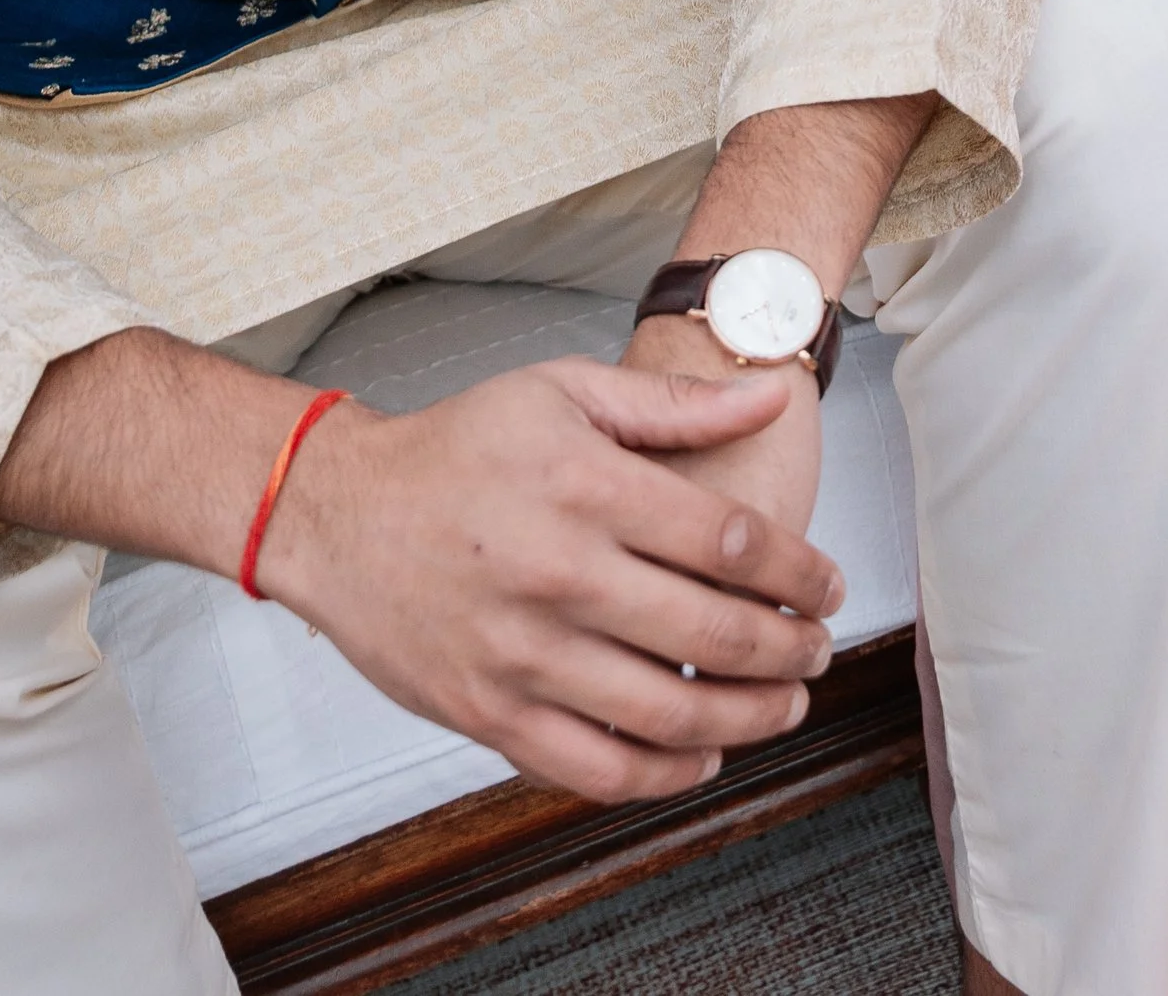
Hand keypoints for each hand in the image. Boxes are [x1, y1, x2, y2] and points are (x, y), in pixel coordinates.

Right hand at [257, 351, 844, 803]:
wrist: (339, 513)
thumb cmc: (456, 447)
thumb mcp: (563, 392)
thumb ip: (673, 404)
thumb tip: (771, 398)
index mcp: (586, 485)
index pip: (732, 541)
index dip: (800, 573)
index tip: (828, 586)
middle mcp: (560, 572)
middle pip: (714, 631)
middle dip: (790, 648)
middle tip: (819, 648)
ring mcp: (523, 653)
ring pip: (668, 710)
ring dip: (747, 717)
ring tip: (784, 704)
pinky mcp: (490, 713)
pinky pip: (597, 768)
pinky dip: (664, 774)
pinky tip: (701, 755)